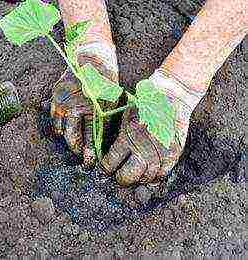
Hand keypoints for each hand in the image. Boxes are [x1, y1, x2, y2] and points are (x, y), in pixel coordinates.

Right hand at [50, 55, 118, 167]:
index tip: (90, 162)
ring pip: (60, 129)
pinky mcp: (55, 96)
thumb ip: (103, 118)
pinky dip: (59, 126)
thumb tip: (100, 138)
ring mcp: (61, 101)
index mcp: (89, 107)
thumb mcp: (110, 98)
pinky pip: (54, 117)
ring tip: (75, 144)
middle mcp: (73, 106)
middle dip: (77, 151)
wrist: (90, 54)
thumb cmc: (104, 76)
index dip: (89, 151)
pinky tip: (66, 130)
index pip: (88, 136)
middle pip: (71, 136)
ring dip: (67, 139)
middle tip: (82, 159)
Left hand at [100, 70, 203, 185]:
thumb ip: (117, 135)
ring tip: (135, 174)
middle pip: (127, 177)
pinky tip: (149, 172)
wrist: (172, 95)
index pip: (110, 164)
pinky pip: (163, 175)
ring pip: (145, 179)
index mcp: (127, 136)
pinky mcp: (174, 154)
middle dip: (121, 179)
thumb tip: (107, 154)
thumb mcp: (125, 115)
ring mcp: (160, 152)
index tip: (106, 169)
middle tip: (119, 176)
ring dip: (138, 179)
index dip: (106, 169)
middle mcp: (143, 147)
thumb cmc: (145, 102)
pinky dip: (155, 177)